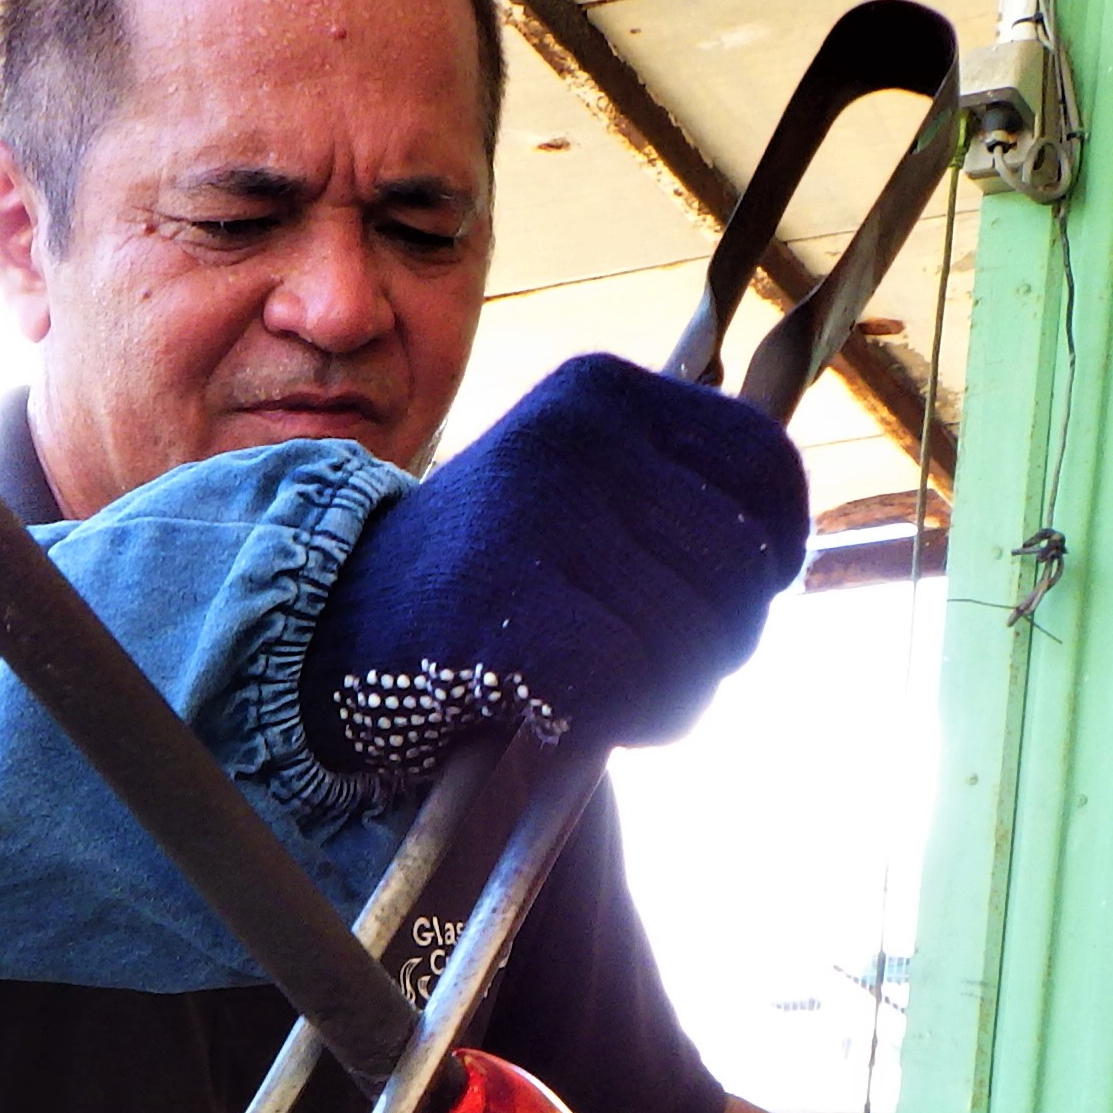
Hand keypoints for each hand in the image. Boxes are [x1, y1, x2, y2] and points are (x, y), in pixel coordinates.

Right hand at [301, 353, 807, 773]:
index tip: (735, 592)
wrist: (333, 628)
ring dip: (672, 693)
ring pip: (698, 635)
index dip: (775, 548)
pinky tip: (564, 714)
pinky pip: (630, 683)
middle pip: (742, 565)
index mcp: (601, 393)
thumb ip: (676, 502)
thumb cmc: (482, 578)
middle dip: (720, 639)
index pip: (765, 465)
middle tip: (653, 662)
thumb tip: (780, 554)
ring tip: (605, 691)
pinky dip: (616, 720)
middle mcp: (574, 436)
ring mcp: (536, 516)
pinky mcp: (506, 606)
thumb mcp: (577, 493)